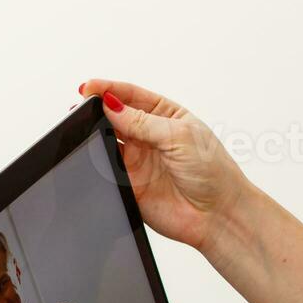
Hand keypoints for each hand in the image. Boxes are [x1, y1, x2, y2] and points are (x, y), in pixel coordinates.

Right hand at [79, 79, 252, 253]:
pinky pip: (106, 168)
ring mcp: (138, 160)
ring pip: (106, 140)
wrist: (218, 214)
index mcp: (165, 116)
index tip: (89, 87)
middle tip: (84, 106)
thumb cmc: (213, 172)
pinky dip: (97, 161)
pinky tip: (96, 155)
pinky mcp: (129, 184)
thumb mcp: (180, 136)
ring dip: (95, 134)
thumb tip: (111, 106)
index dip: (109, 89)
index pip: (131, 96)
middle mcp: (149, 136)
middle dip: (98, 109)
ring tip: (87, 129)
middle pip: (114, 115)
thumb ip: (143, 122)